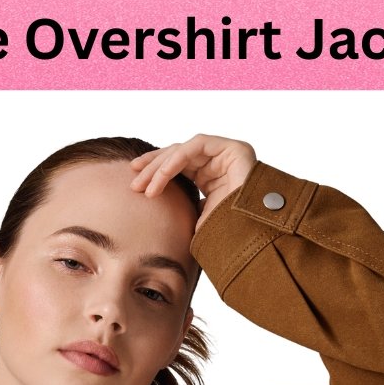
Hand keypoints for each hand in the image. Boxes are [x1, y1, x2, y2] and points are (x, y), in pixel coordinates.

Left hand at [129, 135, 255, 230]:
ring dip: (160, 166)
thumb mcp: (194, 217)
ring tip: (145, 186)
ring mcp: (227, 154)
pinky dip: (176, 159)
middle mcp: (217, 163)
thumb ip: (180, 206)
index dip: (154, 172)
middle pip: (177, 156)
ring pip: (184, 150)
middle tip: (134, 184)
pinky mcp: (234, 149)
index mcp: (208, 176)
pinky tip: (162, 176)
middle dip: (152, 168)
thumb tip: (156, 210)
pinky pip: (197, 145)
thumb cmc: (224, 234)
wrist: (249, 238)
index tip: (134, 184)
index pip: (177, 166)